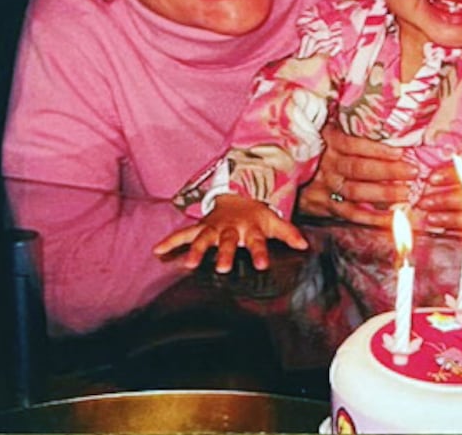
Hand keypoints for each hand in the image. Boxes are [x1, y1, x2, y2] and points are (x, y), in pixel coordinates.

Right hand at [153, 195, 307, 273]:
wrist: (237, 194)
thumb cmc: (255, 214)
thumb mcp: (273, 221)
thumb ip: (288, 233)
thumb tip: (304, 246)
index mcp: (249, 228)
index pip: (257, 242)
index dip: (259, 253)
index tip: (261, 265)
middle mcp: (230, 228)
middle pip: (227, 242)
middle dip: (225, 253)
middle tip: (223, 267)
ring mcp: (213, 228)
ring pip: (203, 239)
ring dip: (196, 250)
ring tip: (190, 264)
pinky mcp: (200, 227)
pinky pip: (183, 234)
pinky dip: (170, 241)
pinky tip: (157, 250)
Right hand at [297, 123, 414, 226]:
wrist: (287, 171)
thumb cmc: (319, 144)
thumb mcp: (327, 125)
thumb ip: (347, 118)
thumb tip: (379, 105)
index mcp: (327, 140)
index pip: (352, 145)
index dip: (376, 149)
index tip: (400, 152)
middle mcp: (326, 164)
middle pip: (357, 169)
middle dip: (387, 171)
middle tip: (412, 172)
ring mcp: (325, 186)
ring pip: (355, 191)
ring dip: (383, 194)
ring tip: (406, 193)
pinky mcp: (325, 205)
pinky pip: (350, 214)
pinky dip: (372, 218)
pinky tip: (392, 218)